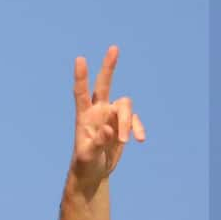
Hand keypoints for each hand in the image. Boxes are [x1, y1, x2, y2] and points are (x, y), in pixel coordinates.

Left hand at [70, 46, 145, 185]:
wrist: (94, 171)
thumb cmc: (85, 163)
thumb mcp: (88, 155)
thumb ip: (98, 142)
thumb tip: (109, 130)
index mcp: (83, 115)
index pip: (81, 93)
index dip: (81, 77)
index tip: (80, 59)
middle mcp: (98, 111)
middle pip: (104, 84)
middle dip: (109, 67)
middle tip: (114, 48)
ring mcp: (111, 117)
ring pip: (125, 106)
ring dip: (127, 122)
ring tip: (127, 140)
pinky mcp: (123, 125)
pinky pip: (134, 120)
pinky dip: (138, 128)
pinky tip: (140, 140)